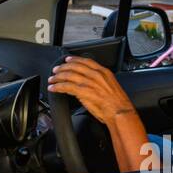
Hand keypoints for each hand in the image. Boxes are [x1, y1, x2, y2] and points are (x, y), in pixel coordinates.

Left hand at [47, 55, 149, 172]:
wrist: (120, 113)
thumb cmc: (117, 104)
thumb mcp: (110, 87)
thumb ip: (99, 82)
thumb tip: (89, 83)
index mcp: (104, 72)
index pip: (86, 61)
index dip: (75, 59)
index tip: (67, 59)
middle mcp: (96, 75)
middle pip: (75, 66)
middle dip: (63, 67)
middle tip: (56, 70)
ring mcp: (90, 83)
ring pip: (69, 75)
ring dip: (58, 77)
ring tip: (52, 79)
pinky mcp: (84, 92)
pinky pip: (67, 86)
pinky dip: (58, 87)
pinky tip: (54, 88)